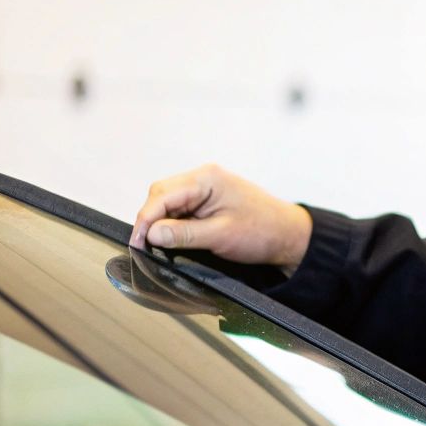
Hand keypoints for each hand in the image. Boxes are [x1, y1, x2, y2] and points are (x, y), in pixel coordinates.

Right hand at [130, 163, 313, 272]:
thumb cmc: (262, 232)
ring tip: (158, 246)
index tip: (137, 243)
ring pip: (167, 203)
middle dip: (150, 220)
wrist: (288, 236)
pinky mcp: (206, 200)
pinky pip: (179, 209)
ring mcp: (204, 188)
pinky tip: (172, 239)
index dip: (145, 220)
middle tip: (145, 247)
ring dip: (160, 223)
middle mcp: (203, 177)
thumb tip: (151, 234)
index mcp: (206, 178)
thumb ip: (183, 234)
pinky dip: (172, 224)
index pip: (162, 195)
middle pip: (160, 195)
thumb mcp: (220, 236)